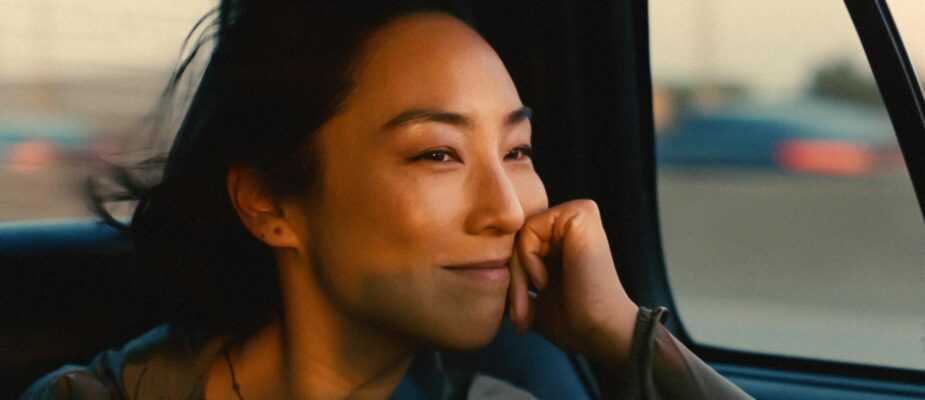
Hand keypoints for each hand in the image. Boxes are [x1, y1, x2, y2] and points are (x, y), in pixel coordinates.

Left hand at [508, 199, 638, 367]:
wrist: (600, 331)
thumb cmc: (572, 321)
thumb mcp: (535, 297)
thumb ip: (516, 277)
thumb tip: (482, 269)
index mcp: (564, 237)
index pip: (517, 243)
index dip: (512, 277)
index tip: (517, 313)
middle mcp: (571, 220)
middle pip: (516, 238)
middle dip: (512, 279)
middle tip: (519, 316)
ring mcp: (577, 214)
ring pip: (520, 235)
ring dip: (518, 275)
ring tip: (529, 305)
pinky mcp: (580, 213)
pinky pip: (529, 230)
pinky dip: (528, 260)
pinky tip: (545, 282)